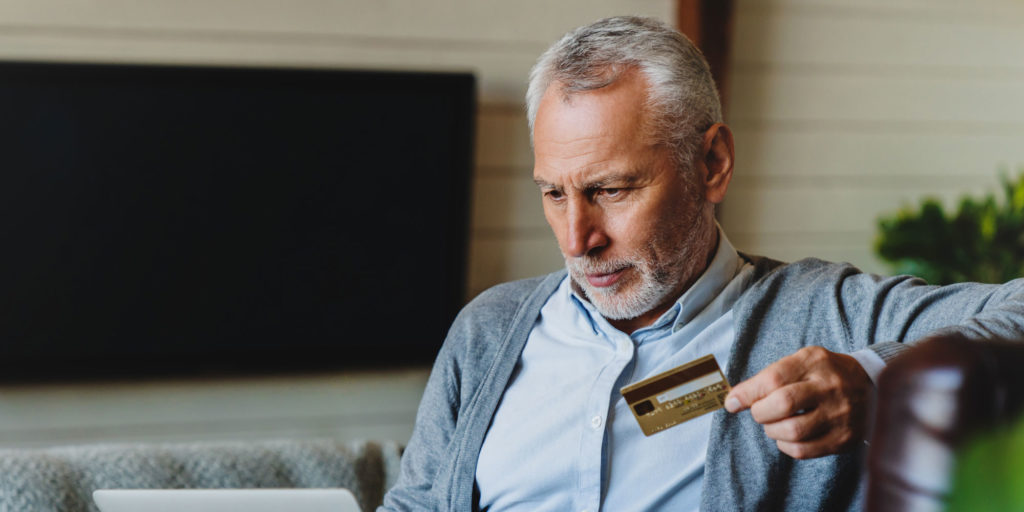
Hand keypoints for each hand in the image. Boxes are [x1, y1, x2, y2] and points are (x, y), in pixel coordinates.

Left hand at [723, 346, 872, 458]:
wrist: (872, 386)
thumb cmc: (825, 374)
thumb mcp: (802, 361)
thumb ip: (769, 376)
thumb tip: (733, 400)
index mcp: (814, 362)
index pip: (774, 378)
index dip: (747, 393)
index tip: (731, 402)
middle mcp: (829, 387)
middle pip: (783, 404)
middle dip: (760, 412)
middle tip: (759, 412)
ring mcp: (839, 414)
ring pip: (792, 431)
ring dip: (771, 431)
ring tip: (774, 424)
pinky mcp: (843, 439)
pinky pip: (804, 451)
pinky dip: (785, 446)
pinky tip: (786, 437)